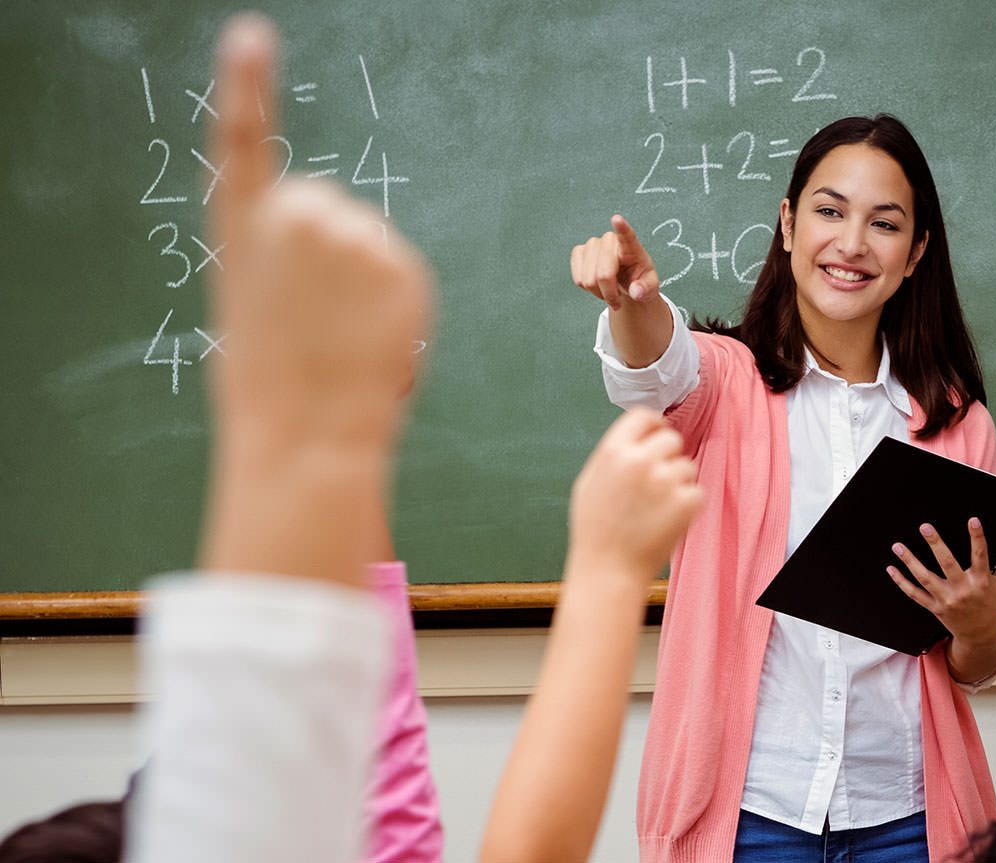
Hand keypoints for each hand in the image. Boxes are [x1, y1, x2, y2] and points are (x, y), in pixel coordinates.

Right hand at [207, 15, 431, 449]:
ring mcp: (353, 235)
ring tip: (341, 337)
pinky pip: (402, 271)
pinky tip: (371, 338)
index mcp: (242, 227)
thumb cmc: (273, 383)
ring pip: (369, 240)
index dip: (248, 83)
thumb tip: (327, 253)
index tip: (251, 36)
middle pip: (328, 206)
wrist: (307, 433)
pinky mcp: (402, 263)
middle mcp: (296, 216)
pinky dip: (395, 300)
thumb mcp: (254, 306)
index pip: (242, 138)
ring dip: (364, 279)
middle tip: (315, 318)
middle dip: (329, 250)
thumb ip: (282, 259)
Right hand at [568, 408, 703, 572]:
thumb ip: (614, 454)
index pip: (644, 416)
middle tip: (657, 482)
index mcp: (613, 452)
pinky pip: (697, 491)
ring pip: (687, 466)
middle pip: (672, 438)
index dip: (653, 426)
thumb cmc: (595, 530)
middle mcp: (640, 461)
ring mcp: (665, 481)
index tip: (657, 436)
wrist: (608, 571)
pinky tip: (667, 521)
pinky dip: (688, 505)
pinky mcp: (686, 502)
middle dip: (668, 456)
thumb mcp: (590, 482)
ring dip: (678, 483)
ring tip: (656, 509)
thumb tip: (639, 434)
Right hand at [570, 215, 660, 310]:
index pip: (627, 236)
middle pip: (603, 275)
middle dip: (609, 294)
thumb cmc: (639, 281)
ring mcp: (593, 244)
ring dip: (597, 292)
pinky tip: (597, 284)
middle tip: (617, 300)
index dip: (621, 228)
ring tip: (608, 290)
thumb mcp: (650, 288)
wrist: (626, 283)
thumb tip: (636, 292)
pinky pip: (578, 278)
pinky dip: (587, 288)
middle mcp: (611, 241)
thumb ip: (646, 290)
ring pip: (588, 279)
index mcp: (632, 247)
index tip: (617, 219)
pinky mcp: (579, 251)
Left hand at [887, 519, 995, 643]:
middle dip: (936, 545)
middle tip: (926, 526)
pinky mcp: (934, 607)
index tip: (973, 520)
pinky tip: (891, 569)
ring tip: (898, 546)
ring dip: (910, 562)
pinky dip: (902, 583)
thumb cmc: (995, 604)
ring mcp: (947, 600)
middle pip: (947, 564)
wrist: (981, 635)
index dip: (977, 537)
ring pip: (926, 579)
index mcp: (982, 581)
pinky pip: (915, 594)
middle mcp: (963, 590)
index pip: (981, 556)